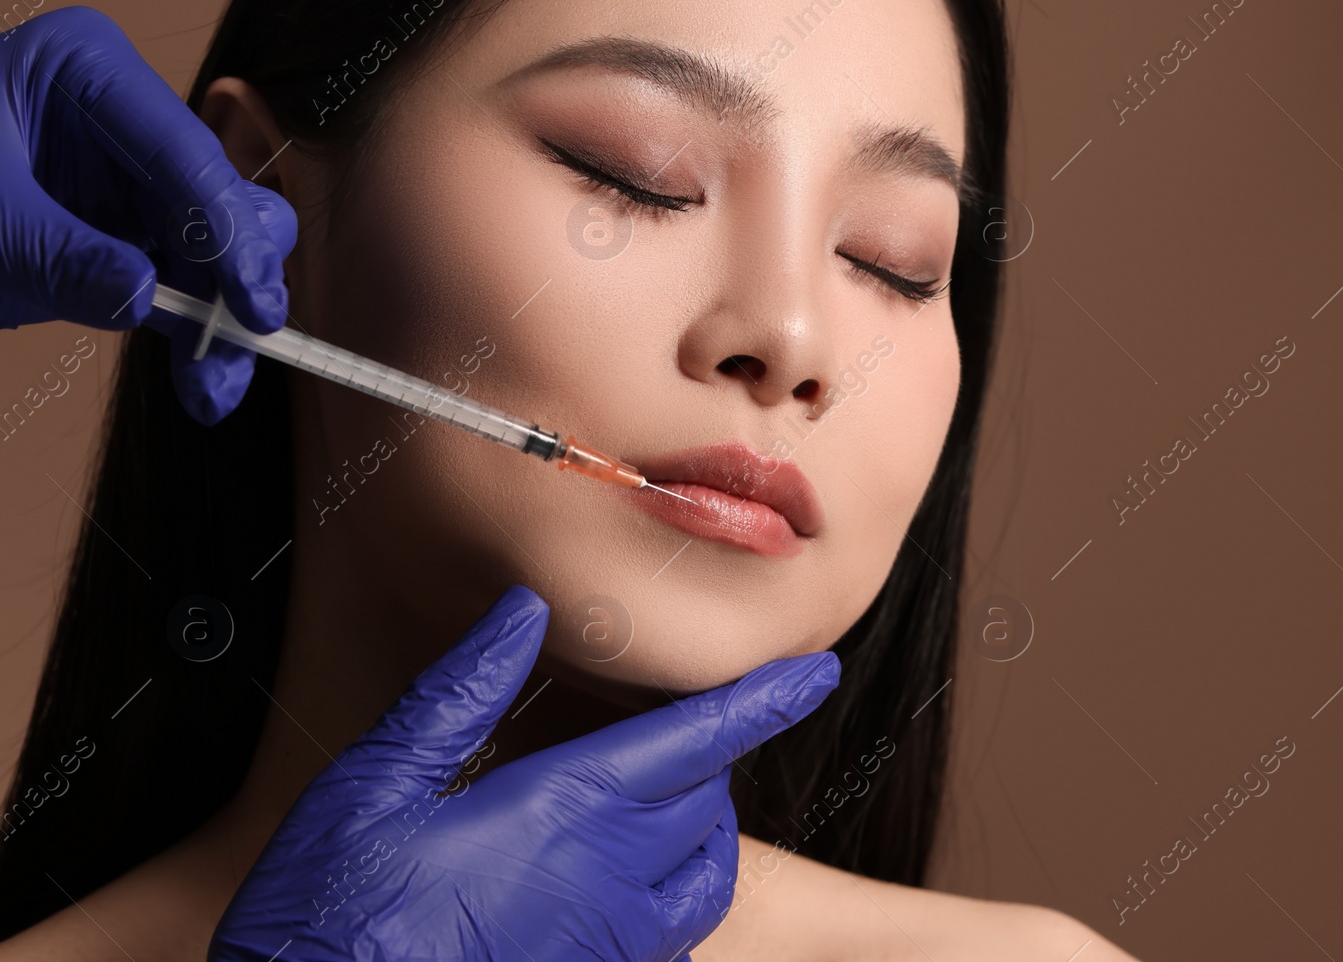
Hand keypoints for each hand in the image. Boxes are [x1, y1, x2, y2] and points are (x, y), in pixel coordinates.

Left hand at [0, 5, 294, 423]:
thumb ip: (61, 257)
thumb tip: (145, 298)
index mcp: (87, 70)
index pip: (184, 153)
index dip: (230, 232)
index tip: (254, 302)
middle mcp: (127, 121)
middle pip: (219, 200)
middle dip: (235, 279)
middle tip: (238, 344)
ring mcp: (131, 179)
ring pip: (217, 250)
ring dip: (221, 319)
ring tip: (212, 385)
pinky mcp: (126, 233)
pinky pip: (182, 282)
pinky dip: (192, 331)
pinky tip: (202, 379)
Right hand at [208, 584, 840, 961]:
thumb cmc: (330, 915)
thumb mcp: (373, 784)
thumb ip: (461, 692)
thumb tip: (522, 611)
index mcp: (562, 811)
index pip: (696, 740)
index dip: (765, 701)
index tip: (815, 673)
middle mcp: (607, 878)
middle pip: (707, 795)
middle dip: (704, 752)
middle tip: (670, 728)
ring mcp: (611, 943)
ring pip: (709, 866)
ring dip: (702, 818)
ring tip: (662, 791)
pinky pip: (682, 927)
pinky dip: (688, 883)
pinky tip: (639, 870)